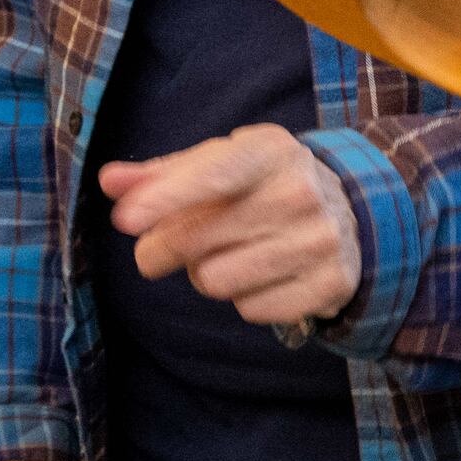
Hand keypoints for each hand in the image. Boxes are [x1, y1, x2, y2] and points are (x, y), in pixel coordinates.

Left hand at [100, 125, 362, 326]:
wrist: (351, 213)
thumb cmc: (262, 185)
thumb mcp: (220, 164)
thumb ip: (160, 174)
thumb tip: (109, 182)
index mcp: (271, 151)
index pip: (214, 175)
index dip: (166, 197)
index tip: (126, 220)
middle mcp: (302, 191)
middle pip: (198, 239)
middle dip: (162, 250)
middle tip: (155, 251)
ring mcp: (320, 240)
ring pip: (217, 281)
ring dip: (205, 275)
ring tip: (224, 256)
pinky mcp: (330, 284)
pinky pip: (251, 309)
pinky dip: (243, 298)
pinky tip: (259, 275)